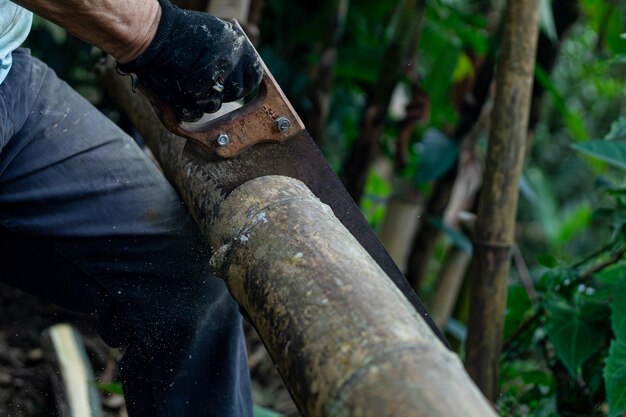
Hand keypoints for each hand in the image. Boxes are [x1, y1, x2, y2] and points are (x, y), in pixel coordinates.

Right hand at [117, 0, 262, 121]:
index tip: (234, 82)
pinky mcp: (192, 100)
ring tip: (189, 81)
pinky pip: (194, 114)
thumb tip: (244, 71)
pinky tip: (178, 91)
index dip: (244, 82)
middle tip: (207, 80)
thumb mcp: (218, 33)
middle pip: (235, 94)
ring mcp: (210, 86)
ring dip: (203, 99)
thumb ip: (234, 54)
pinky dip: (186, 107)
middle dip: (223, 91)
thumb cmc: (183, 31)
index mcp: (238, 50)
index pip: (253, 77)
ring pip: (214, 106)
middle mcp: (227, 68)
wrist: (151, 35)